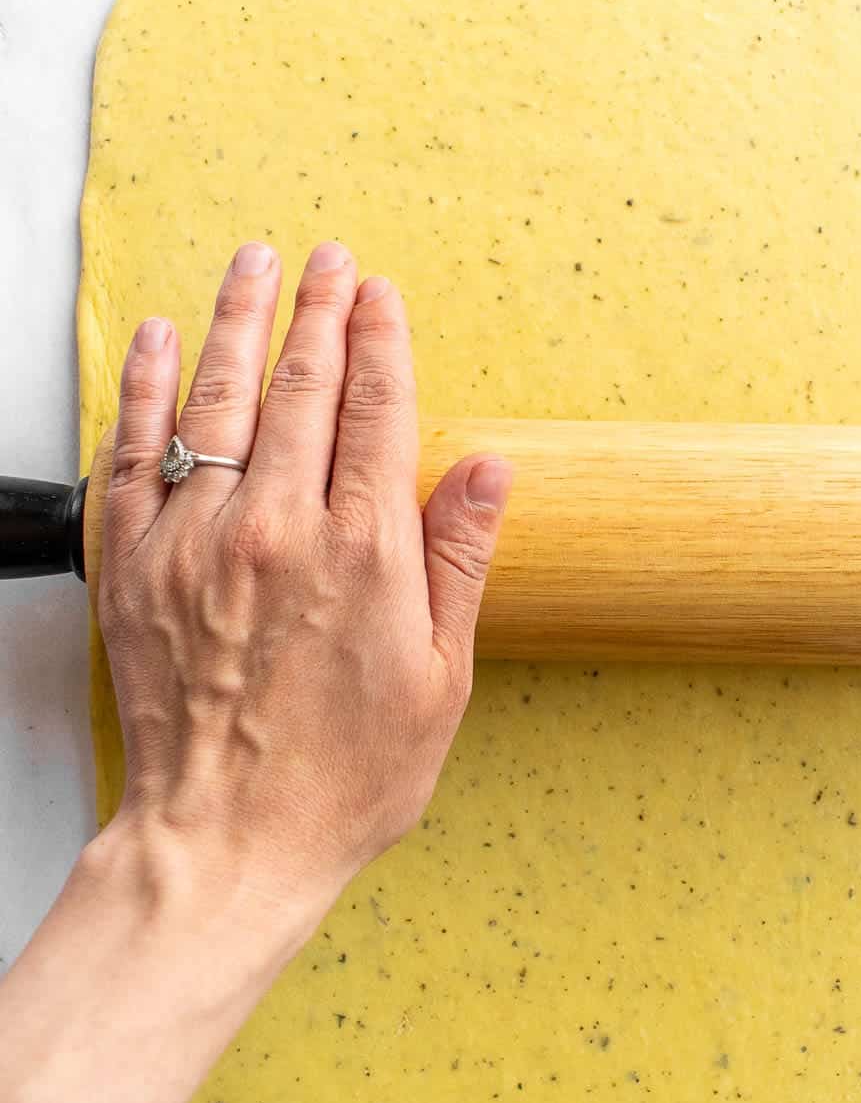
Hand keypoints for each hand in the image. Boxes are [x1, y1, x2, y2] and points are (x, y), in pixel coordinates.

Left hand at [96, 239, 511, 928]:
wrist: (226, 842)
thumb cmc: (343, 779)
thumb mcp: (439, 680)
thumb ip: (458, 561)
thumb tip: (486, 468)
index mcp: (363, 554)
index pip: (374, 410)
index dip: (381, 340)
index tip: (381, 294)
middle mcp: (277, 530)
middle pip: (300, 387)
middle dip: (319, 310)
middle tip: (329, 259)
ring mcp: (195, 542)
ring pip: (219, 400)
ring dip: (241, 321)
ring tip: (256, 265)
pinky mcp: (132, 566)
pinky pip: (134, 453)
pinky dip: (148, 388)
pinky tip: (165, 341)